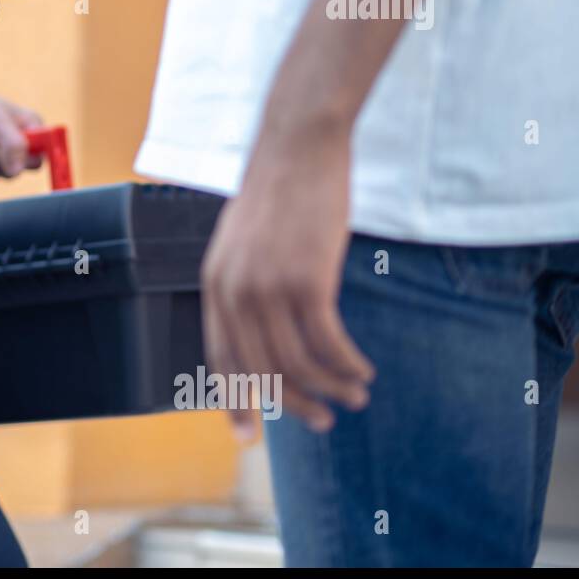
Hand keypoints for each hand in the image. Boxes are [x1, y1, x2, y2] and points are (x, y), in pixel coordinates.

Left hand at [200, 119, 374, 440]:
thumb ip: (246, 283)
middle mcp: (234, 292)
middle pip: (261, 371)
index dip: (235, 399)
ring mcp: (269, 287)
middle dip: (293, 405)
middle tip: (323, 422)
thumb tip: (261, 329)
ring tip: (354, 397)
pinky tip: (363, 372)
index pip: (220, 359)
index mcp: (214, 284)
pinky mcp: (307, 280)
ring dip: (329, 389)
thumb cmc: (280, 190)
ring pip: (298, 364)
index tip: (248, 434)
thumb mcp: (244, 241)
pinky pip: (328, 344)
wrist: (298, 144)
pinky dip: (348, 366)